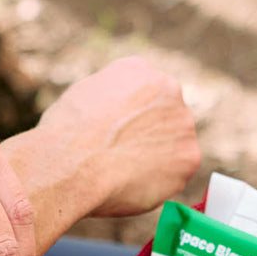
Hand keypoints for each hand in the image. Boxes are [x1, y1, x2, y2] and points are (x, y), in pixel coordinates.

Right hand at [32, 56, 199, 216]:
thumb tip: (118, 114)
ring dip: (158, 159)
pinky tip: (133, 185)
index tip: (120, 134)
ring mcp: (183, 124)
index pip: (146, 93)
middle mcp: (169, 89)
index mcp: (139, 70)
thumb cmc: (66, 133)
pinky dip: (159, 184)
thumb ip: (113, 99)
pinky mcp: (189, 158)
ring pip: (174, 146)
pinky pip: (176, 174)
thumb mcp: (83, 96)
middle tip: (125, 155)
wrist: (71, 164)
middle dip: (151, 135)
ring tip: (125, 172)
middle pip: (166, 116)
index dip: (132, 117)